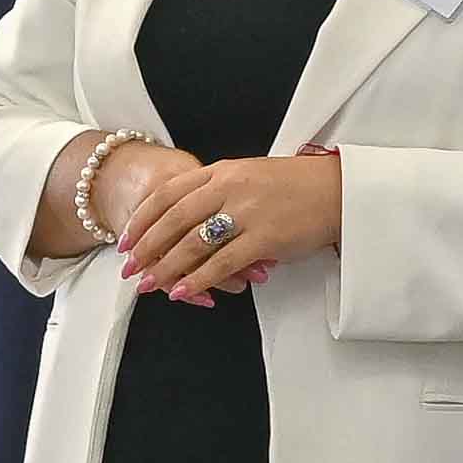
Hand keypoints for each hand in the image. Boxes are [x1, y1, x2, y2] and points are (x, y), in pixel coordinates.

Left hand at [116, 151, 343, 303]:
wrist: (336, 190)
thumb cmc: (295, 185)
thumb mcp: (249, 174)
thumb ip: (217, 190)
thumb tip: (187, 213)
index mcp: (221, 171)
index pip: (167, 194)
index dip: (142, 219)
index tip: (126, 238)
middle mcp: (228, 188)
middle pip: (172, 220)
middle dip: (145, 247)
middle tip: (128, 267)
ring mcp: (246, 212)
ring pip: (191, 243)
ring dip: (165, 266)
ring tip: (148, 284)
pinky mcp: (264, 238)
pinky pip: (221, 262)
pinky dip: (198, 279)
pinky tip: (182, 291)